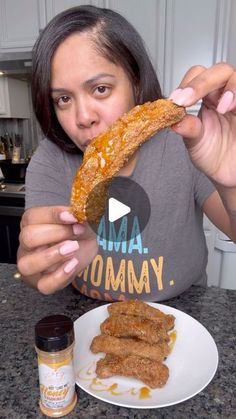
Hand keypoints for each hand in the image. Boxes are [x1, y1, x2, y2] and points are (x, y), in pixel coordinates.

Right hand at [17, 206, 97, 293]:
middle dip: (56, 233)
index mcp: (31, 224)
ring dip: (53, 255)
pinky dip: (60, 276)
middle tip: (77, 231)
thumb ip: (78, 217)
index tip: (73, 216)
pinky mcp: (42, 283)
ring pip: (28, 264)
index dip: (53, 215)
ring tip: (74, 248)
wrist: (85, 250)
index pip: (32, 217)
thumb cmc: (76, 233)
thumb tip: (79, 213)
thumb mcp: (79, 221)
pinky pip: (44, 285)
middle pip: (28, 238)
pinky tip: (73, 264)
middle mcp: (27, 245)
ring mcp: (32, 265)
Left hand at [169, 63, 235, 187]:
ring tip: (222, 108)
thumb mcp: (195, 144)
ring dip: (231, 88)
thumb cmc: (213, 156)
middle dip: (203, 83)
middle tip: (188, 99)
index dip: (188, 84)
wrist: (228, 173)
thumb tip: (175, 120)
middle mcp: (225, 94)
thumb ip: (188, 130)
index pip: (197, 75)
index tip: (177, 101)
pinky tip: (231, 109)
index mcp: (207, 97)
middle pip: (220, 71)